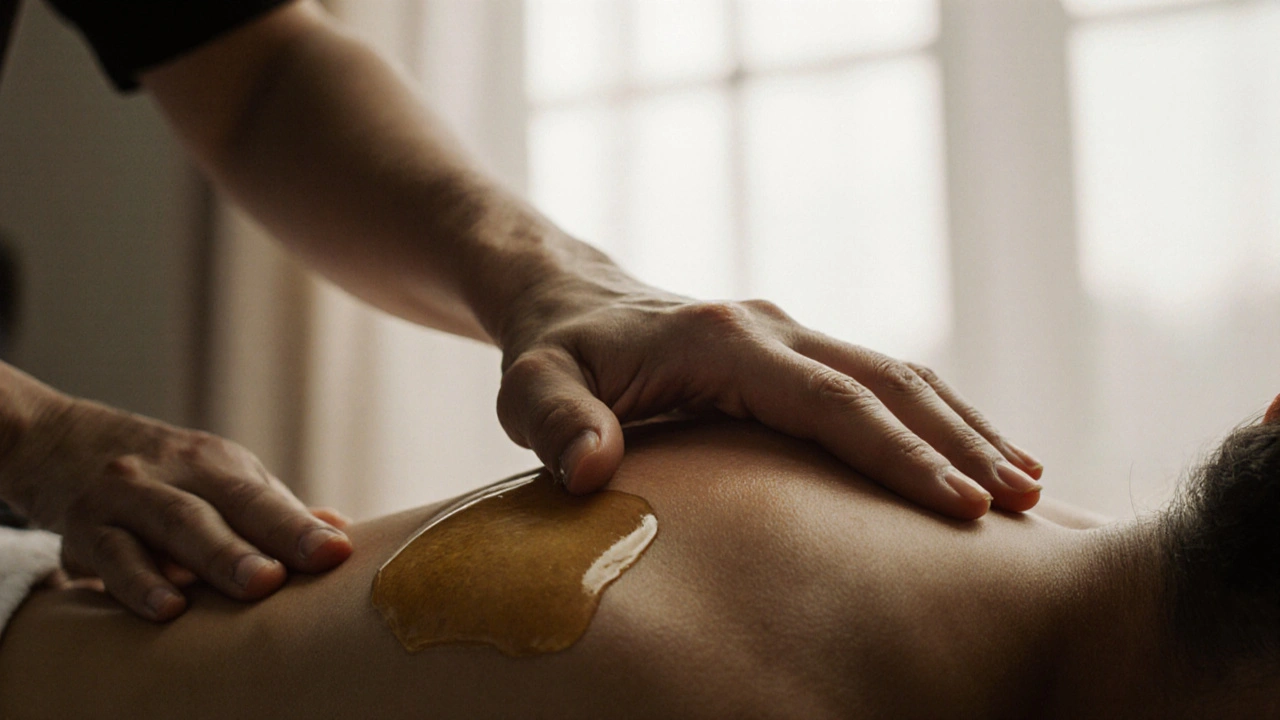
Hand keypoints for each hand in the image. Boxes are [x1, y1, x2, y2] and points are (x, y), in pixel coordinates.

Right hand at [2, 397, 351, 620]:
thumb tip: (340, 530)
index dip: (301, 527)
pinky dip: (139, 582)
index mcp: (221, 466)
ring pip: (175, 524)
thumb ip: (273, 509)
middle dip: (262, 540)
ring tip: (250, 587)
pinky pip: (112, 554)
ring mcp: (130, 495)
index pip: (266, 498)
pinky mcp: (85, 525)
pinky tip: (166, 608)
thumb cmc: (164, 474)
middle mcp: (179, 472)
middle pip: (227, 506)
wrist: (63, 440)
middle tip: (290, 573)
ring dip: (215, 557)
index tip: (338, 553)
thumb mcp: (216, 478)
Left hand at [495, 266, 1043, 519]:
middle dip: (958, 444)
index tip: (960, 508)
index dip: (898, 454)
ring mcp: (788, 333)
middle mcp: (770, 327)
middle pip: (887, 383)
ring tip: (1029, 486)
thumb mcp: (528, 384)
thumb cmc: (550, 352)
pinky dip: (933, 416)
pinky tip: (969, 452)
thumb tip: (592, 468)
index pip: (830, 401)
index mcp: (722, 340)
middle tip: (1024, 507)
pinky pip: (878, 379)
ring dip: (962, 427)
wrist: (567, 299)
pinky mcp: (793, 350)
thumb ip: (553, 420)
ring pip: (898, 375)